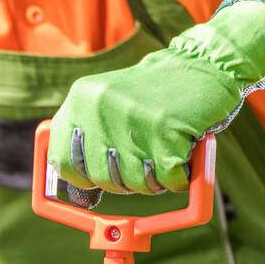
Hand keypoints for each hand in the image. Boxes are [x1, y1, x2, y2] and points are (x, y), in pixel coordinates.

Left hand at [49, 0, 264, 194]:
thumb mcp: (104, 107)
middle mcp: (101, 105)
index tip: (96, 179)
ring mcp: (134, 116)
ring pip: (135, 184)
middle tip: (142, 160)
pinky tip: (181, 153)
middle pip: (101, 179)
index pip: (63, 162)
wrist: (201, 64)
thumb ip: (84, 144)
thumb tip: (77, 199)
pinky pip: (167, 180)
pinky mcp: (167, 129)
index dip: (82, 179)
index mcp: (80, 99)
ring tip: (162, 152)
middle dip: (124, 181)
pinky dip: (177, 177)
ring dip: (153, 181)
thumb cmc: (150, 97)